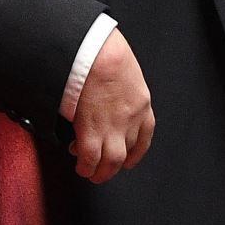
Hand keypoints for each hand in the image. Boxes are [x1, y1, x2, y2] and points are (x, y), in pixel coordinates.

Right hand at [72, 30, 155, 182]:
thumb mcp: (124, 69)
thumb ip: (119, 87)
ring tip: (91, 174)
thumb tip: (105, 94)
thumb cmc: (106, 50)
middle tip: (104, 171)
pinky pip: (90, 157)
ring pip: (111, 161)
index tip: (129, 160)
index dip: (136, 152)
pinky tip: (80, 166)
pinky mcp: (92, 130)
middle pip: (127, 152)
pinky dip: (86, 166)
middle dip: (115, 166)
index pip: (144, 135)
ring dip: (101, 172)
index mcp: (141, 102)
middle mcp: (131, 119)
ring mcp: (113, 127)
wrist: (97, 51)